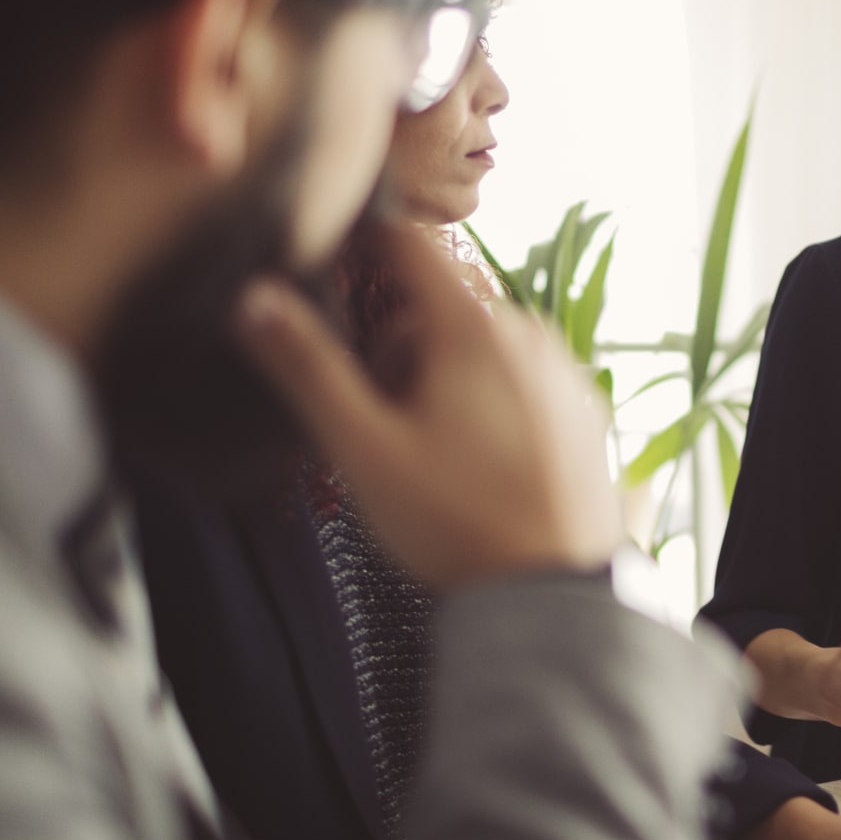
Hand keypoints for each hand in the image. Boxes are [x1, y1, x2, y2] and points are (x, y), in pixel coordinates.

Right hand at [234, 221, 620, 586]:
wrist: (551, 597)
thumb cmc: (456, 524)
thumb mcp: (364, 448)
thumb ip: (307, 368)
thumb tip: (254, 298)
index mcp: (474, 328)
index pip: (408, 243)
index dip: (361, 245)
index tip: (330, 270)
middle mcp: (530, 334)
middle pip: (442, 304)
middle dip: (400, 342)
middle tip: (377, 412)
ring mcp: (566, 372)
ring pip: (485, 343)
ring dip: (445, 373)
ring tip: (427, 446)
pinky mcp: (586, 413)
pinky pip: (523, 380)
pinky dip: (492, 399)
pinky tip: (477, 461)